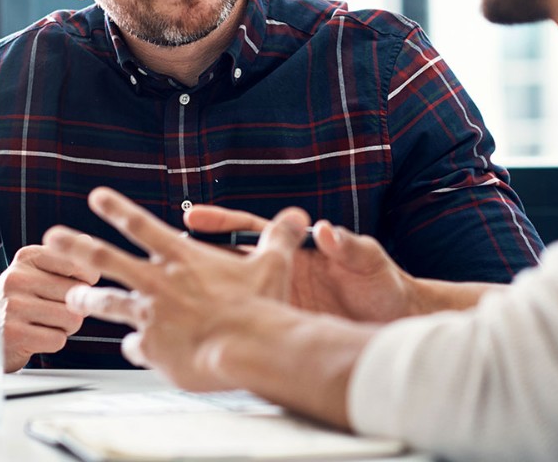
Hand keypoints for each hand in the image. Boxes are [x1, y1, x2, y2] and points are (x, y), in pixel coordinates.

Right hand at [0, 244, 99, 371]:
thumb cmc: (23, 300)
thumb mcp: (38, 272)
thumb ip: (65, 257)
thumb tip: (86, 240)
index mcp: (27, 257)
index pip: (78, 264)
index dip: (85, 282)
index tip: (72, 288)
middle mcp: (17, 277)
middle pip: (77, 294)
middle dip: (75, 308)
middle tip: (55, 311)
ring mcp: (12, 306)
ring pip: (72, 318)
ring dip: (66, 327)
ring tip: (46, 324)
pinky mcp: (12, 334)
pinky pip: (58, 340)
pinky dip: (54, 342)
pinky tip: (37, 337)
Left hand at [42, 187, 310, 389]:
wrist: (250, 347)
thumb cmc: (261, 307)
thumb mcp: (273, 264)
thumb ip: (279, 238)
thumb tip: (299, 216)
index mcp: (182, 259)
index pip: (141, 225)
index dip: (117, 208)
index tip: (96, 197)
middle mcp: (159, 283)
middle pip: (105, 259)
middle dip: (75, 246)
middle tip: (52, 237)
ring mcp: (151, 316)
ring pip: (108, 304)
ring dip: (87, 301)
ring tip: (72, 300)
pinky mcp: (152, 348)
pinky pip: (135, 348)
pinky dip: (135, 349)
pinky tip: (134, 352)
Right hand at [185, 204, 416, 322]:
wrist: (397, 322)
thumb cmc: (384, 285)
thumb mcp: (369, 261)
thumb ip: (349, 245)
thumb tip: (327, 231)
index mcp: (295, 251)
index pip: (249, 231)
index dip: (220, 223)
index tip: (192, 218)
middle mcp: (279, 275)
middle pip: (227, 263)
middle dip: (193, 259)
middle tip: (160, 255)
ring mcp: (277, 302)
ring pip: (229, 298)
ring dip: (199, 298)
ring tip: (162, 301)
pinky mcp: (282, 329)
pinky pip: (246, 330)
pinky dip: (222, 334)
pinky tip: (196, 340)